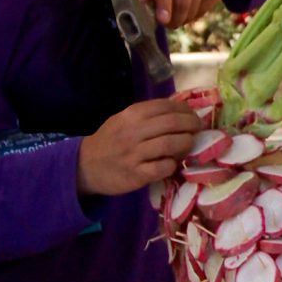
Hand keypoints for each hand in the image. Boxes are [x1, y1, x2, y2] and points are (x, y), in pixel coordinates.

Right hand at [77, 99, 205, 195]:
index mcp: (131, 115)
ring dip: (186, 144)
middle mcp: (133, 132)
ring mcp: (134, 154)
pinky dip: (173, 164)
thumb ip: (147, 115)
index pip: (166, 106)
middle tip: (197, 129)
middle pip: (173, 123)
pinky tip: (172, 163)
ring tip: (188, 145)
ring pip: (171, 144)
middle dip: (192, 125)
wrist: (84, 167)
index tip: (193, 115)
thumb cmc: (110, 141)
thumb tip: (181, 108)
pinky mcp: (136, 175)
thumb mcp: (123, 121)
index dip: (185, 110)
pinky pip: (163, 167)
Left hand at [139, 0, 241, 27]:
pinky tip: (189, 9)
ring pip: (192, 10)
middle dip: (174, 19)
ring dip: (182, 19)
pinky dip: (193, 16)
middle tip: (167, 24)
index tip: (162, 20)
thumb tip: (142, 3)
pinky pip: (202, 11)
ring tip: (176, 16)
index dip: (163, 5)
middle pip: (182, 1)